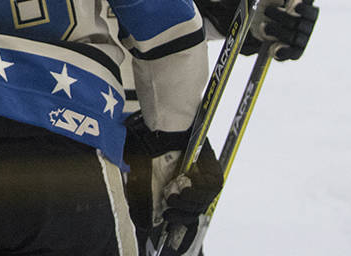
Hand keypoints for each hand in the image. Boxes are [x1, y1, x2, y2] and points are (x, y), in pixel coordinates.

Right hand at [123, 116, 221, 255]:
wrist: (160, 125)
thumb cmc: (147, 147)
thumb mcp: (139, 178)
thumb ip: (143, 203)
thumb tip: (143, 225)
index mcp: (175, 185)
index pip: (183, 211)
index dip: (179, 219)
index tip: (168, 221)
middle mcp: (190, 182)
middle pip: (195, 209)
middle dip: (181, 215)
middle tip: (168, 213)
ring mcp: (202, 175)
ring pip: (204, 200)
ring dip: (188, 204)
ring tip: (172, 197)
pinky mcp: (212, 167)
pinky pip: (211, 186)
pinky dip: (198, 191)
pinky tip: (184, 186)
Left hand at [241, 0, 318, 60]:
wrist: (234, 13)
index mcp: (297, 0)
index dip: (304, 1)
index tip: (292, 2)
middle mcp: (303, 19)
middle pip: (305, 20)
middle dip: (286, 18)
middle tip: (267, 12)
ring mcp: (299, 35)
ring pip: (298, 38)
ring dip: (281, 33)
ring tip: (262, 28)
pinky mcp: (290, 50)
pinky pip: (293, 54)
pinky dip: (284, 53)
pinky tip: (274, 50)